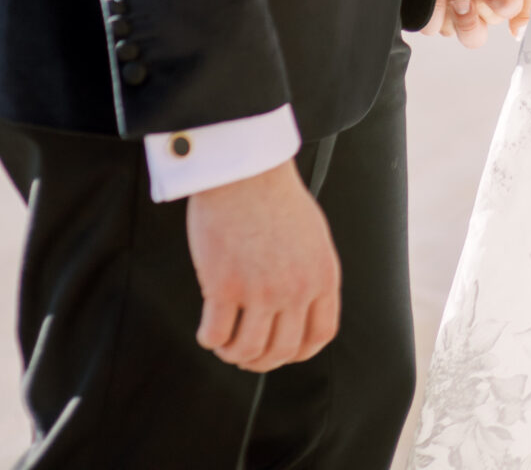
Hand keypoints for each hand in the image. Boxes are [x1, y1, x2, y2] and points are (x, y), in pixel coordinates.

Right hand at [186, 159, 339, 371]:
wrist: (245, 168)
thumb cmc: (274, 195)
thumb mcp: (312, 235)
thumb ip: (310, 273)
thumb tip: (301, 308)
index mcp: (323, 275)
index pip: (319, 335)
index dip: (298, 352)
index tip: (280, 352)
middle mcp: (296, 288)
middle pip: (282, 350)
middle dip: (261, 361)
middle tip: (244, 353)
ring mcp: (260, 290)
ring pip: (247, 350)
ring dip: (233, 354)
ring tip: (224, 343)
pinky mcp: (224, 286)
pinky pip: (215, 335)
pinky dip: (209, 339)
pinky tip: (207, 330)